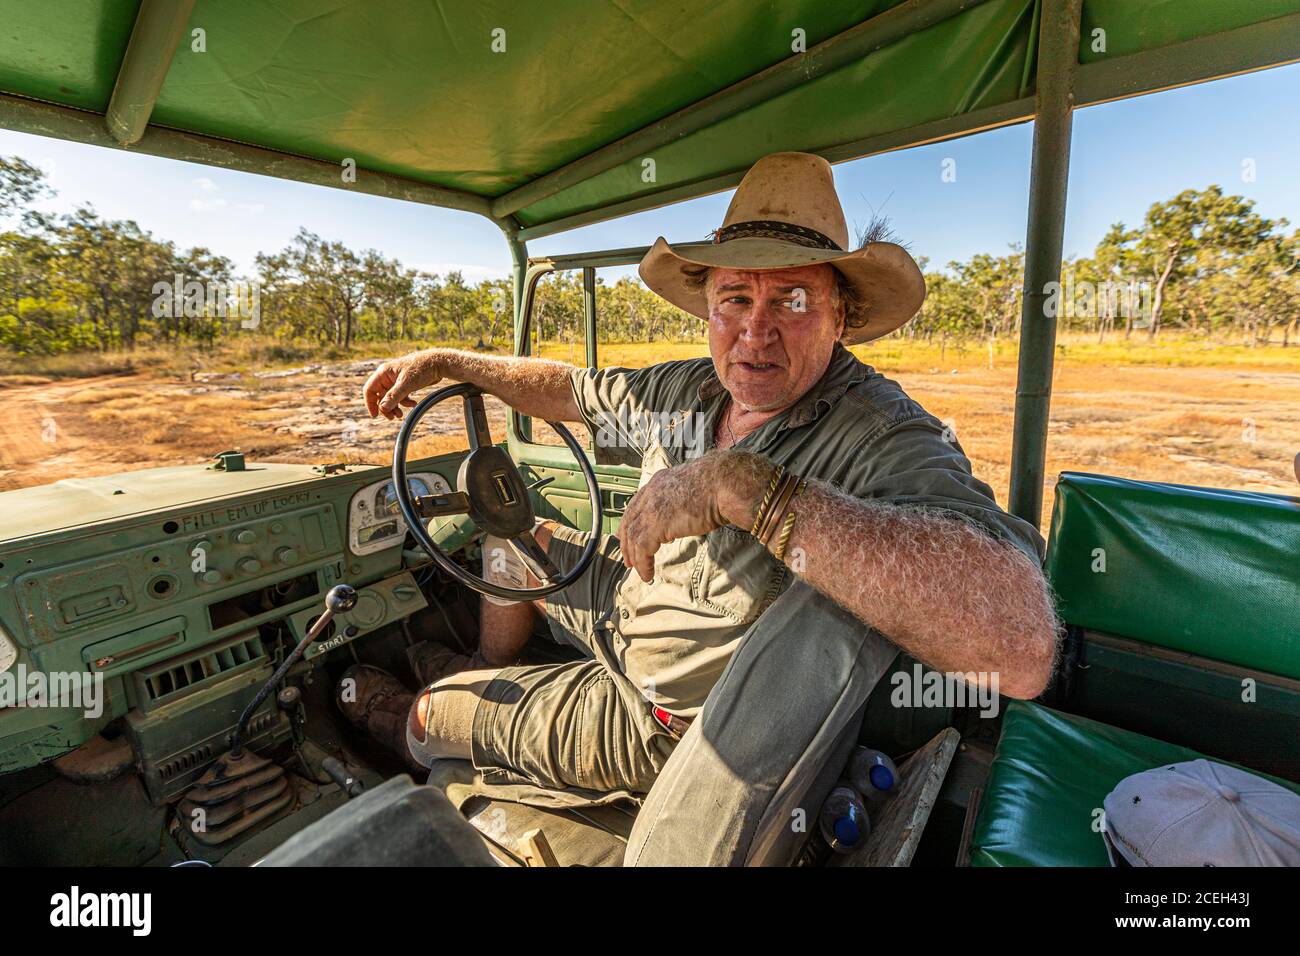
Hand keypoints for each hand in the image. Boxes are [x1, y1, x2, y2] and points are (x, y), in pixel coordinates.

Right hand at [364, 350, 443, 419]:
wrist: (438, 363)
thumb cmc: (421, 369)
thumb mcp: (406, 384)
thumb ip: (393, 397)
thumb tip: (382, 408)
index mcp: (384, 373)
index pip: (370, 389)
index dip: (370, 403)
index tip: (375, 415)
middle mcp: (388, 376)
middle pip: (380, 396)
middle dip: (385, 408)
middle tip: (393, 417)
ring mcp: (397, 381)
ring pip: (390, 398)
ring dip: (395, 407)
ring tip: (401, 415)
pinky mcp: (406, 384)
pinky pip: (400, 397)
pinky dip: (405, 403)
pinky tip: (413, 404)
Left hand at [616, 450, 771, 581]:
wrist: (723, 484)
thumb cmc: (719, 486)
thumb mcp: (693, 490)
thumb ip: (682, 501)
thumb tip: (684, 516)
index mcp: (658, 482)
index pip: (636, 505)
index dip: (630, 523)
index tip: (627, 536)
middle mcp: (651, 493)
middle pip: (630, 521)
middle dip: (627, 543)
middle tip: (629, 560)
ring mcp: (652, 508)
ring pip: (634, 537)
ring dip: (636, 558)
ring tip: (640, 572)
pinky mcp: (657, 524)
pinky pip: (643, 549)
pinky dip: (644, 564)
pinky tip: (648, 574)